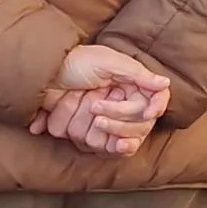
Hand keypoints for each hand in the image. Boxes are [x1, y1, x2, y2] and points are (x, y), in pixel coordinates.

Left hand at [35, 44, 171, 155]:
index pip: (147, 113)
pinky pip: (85, 146)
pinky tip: (64, 119)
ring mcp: (98, 124)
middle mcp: (116, 111)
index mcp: (128, 92)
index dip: (148, 113)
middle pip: (130, 132)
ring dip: (83, 120)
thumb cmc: (76, 61)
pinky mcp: (79, 134)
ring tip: (73, 99)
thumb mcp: (108, 61)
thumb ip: (137, 74)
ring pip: (103, 141)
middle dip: (111, 116)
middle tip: (94, 102)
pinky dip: (70, 129)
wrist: (42, 72)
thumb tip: (165, 83)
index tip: (147, 113)